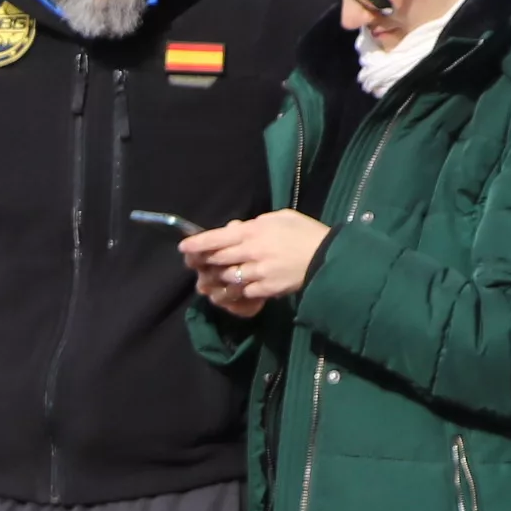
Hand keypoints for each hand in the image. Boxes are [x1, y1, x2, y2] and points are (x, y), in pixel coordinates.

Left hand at [182, 211, 327, 314]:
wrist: (326, 257)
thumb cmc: (304, 232)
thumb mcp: (280, 218)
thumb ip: (255, 224)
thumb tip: (236, 229)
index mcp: (253, 232)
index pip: (217, 238)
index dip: (197, 243)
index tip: (183, 247)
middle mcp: (250, 253)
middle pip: (217, 260)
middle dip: (203, 263)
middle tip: (194, 265)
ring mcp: (256, 273)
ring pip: (226, 278)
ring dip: (216, 279)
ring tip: (209, 280)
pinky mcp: (264, 289)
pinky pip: (241, 293)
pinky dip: (233, 292)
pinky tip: (230, 291)